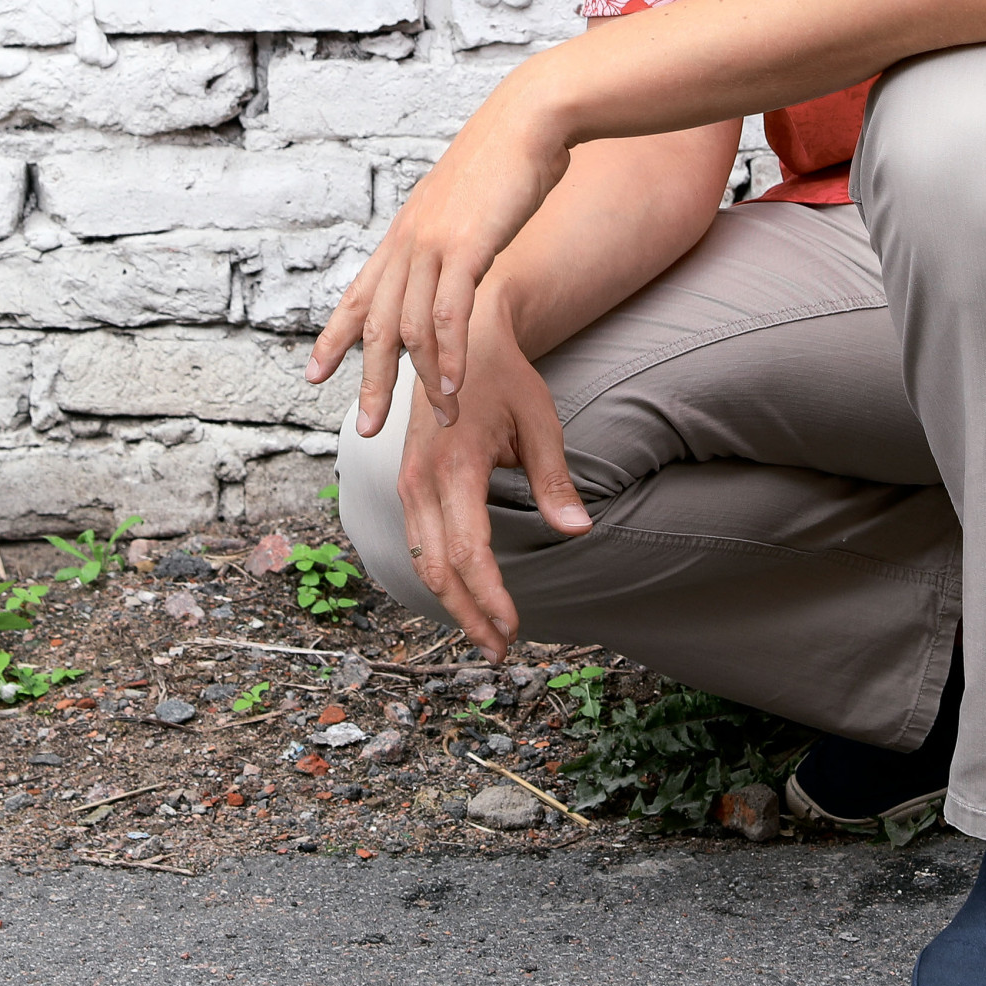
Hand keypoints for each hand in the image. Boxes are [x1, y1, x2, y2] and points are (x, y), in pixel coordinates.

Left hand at [305, 64, 571, 433]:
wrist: (529, 117)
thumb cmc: (508, 155)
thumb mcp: (466, 201)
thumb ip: (454, 233)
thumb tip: (458, 253)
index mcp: (405, 233)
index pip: (357, 294)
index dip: (333, 337)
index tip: (313, 373)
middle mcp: (409, 242)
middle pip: (376, 324)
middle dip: (368, 381)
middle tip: (367, 427)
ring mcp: (433, 244)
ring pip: (410, 328)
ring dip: (422, 380)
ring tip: (438, 416)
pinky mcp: (468, 246)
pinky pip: (449, 312)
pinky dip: (449, 354)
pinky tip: (453, 383)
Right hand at [395, 308, 592, 660]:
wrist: (459, 335)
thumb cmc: (505, 378)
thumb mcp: (539, 420)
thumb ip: (554, 479)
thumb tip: (578, 530)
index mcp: (454, 465)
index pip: (468, 550)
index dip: (489, 596)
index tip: (513, 627)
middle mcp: (420, 479)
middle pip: (438, 568)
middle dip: (470, 614)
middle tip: (502, 650)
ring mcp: (407, 482)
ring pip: (422, 560)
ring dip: (453, 602)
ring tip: (487, 634)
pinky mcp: (407, 482)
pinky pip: (418, 541)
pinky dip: (440, 575)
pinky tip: (466, 595)